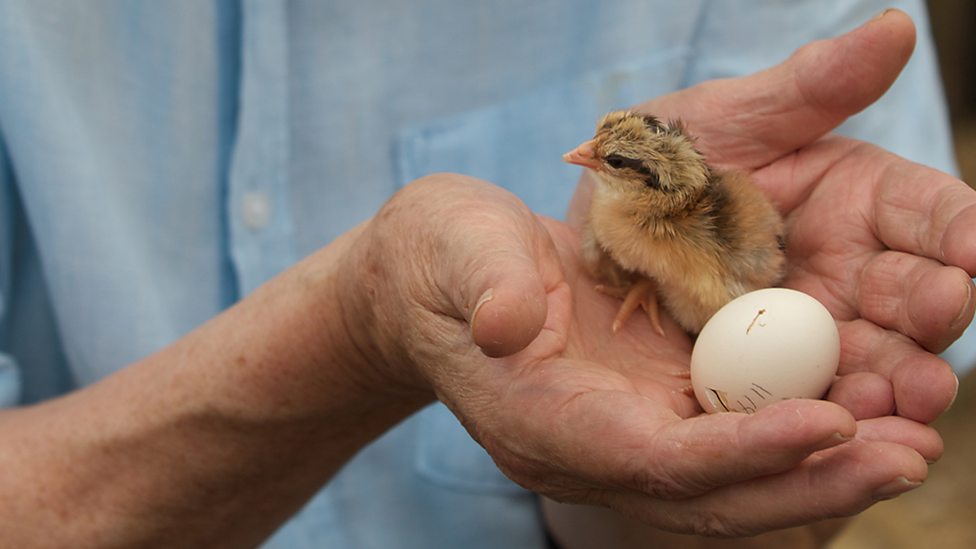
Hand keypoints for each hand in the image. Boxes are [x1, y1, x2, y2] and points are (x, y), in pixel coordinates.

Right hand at [339, 9, 973, 538]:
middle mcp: (589, 443)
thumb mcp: (456, 249)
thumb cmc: (443, 257)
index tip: (831, 425)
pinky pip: (728, 435)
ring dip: (820, 469)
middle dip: (808, 482)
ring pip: (729, 478)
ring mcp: (619, 429)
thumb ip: (483, 284)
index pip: (652, 459)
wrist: (434, 281)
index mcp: (541, 417)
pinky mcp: (643, 404)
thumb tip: (507, 320)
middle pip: (708, 494)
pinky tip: (857, 406)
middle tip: (908, 455)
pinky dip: (794, 432)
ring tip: (910, 443)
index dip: (742, 451)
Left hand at [631, 8, 973, 423]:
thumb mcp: (723, 120)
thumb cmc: (662, 162)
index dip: (960, 232)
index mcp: (856, 198)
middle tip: (937, 328)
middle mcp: (849, 267)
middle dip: (933, 315)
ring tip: (909, 404)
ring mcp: (810, 328)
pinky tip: (840, 433)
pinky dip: (830, 418)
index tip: (974, 253)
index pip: (929, 214)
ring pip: (874, 359)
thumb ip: (808, 89)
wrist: (589, 233)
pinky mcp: (767, 375)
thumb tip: (897, 27)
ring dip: (898, 383)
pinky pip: (808, 400)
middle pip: (915, 296)